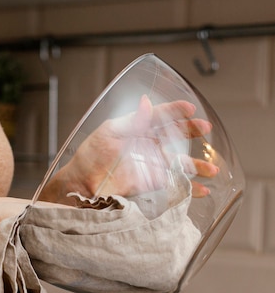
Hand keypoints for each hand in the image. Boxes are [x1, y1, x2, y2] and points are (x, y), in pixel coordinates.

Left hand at [63, 94, 217, 199]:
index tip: (190, 109)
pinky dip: (187, 189)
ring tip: (212, 169)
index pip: (159, 116)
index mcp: (135, 129)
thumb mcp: (109, 136)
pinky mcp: (148, 186)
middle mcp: (145, 146)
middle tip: (206, 130)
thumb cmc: (89, 158)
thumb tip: (146, 102)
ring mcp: (148, 166)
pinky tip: (202, 190)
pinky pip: (171, 186)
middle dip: (191, 133)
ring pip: (177, 164)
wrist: (80, 187)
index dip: (174, 111)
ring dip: (195, 167)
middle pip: (173, 138)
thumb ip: (131, 122)